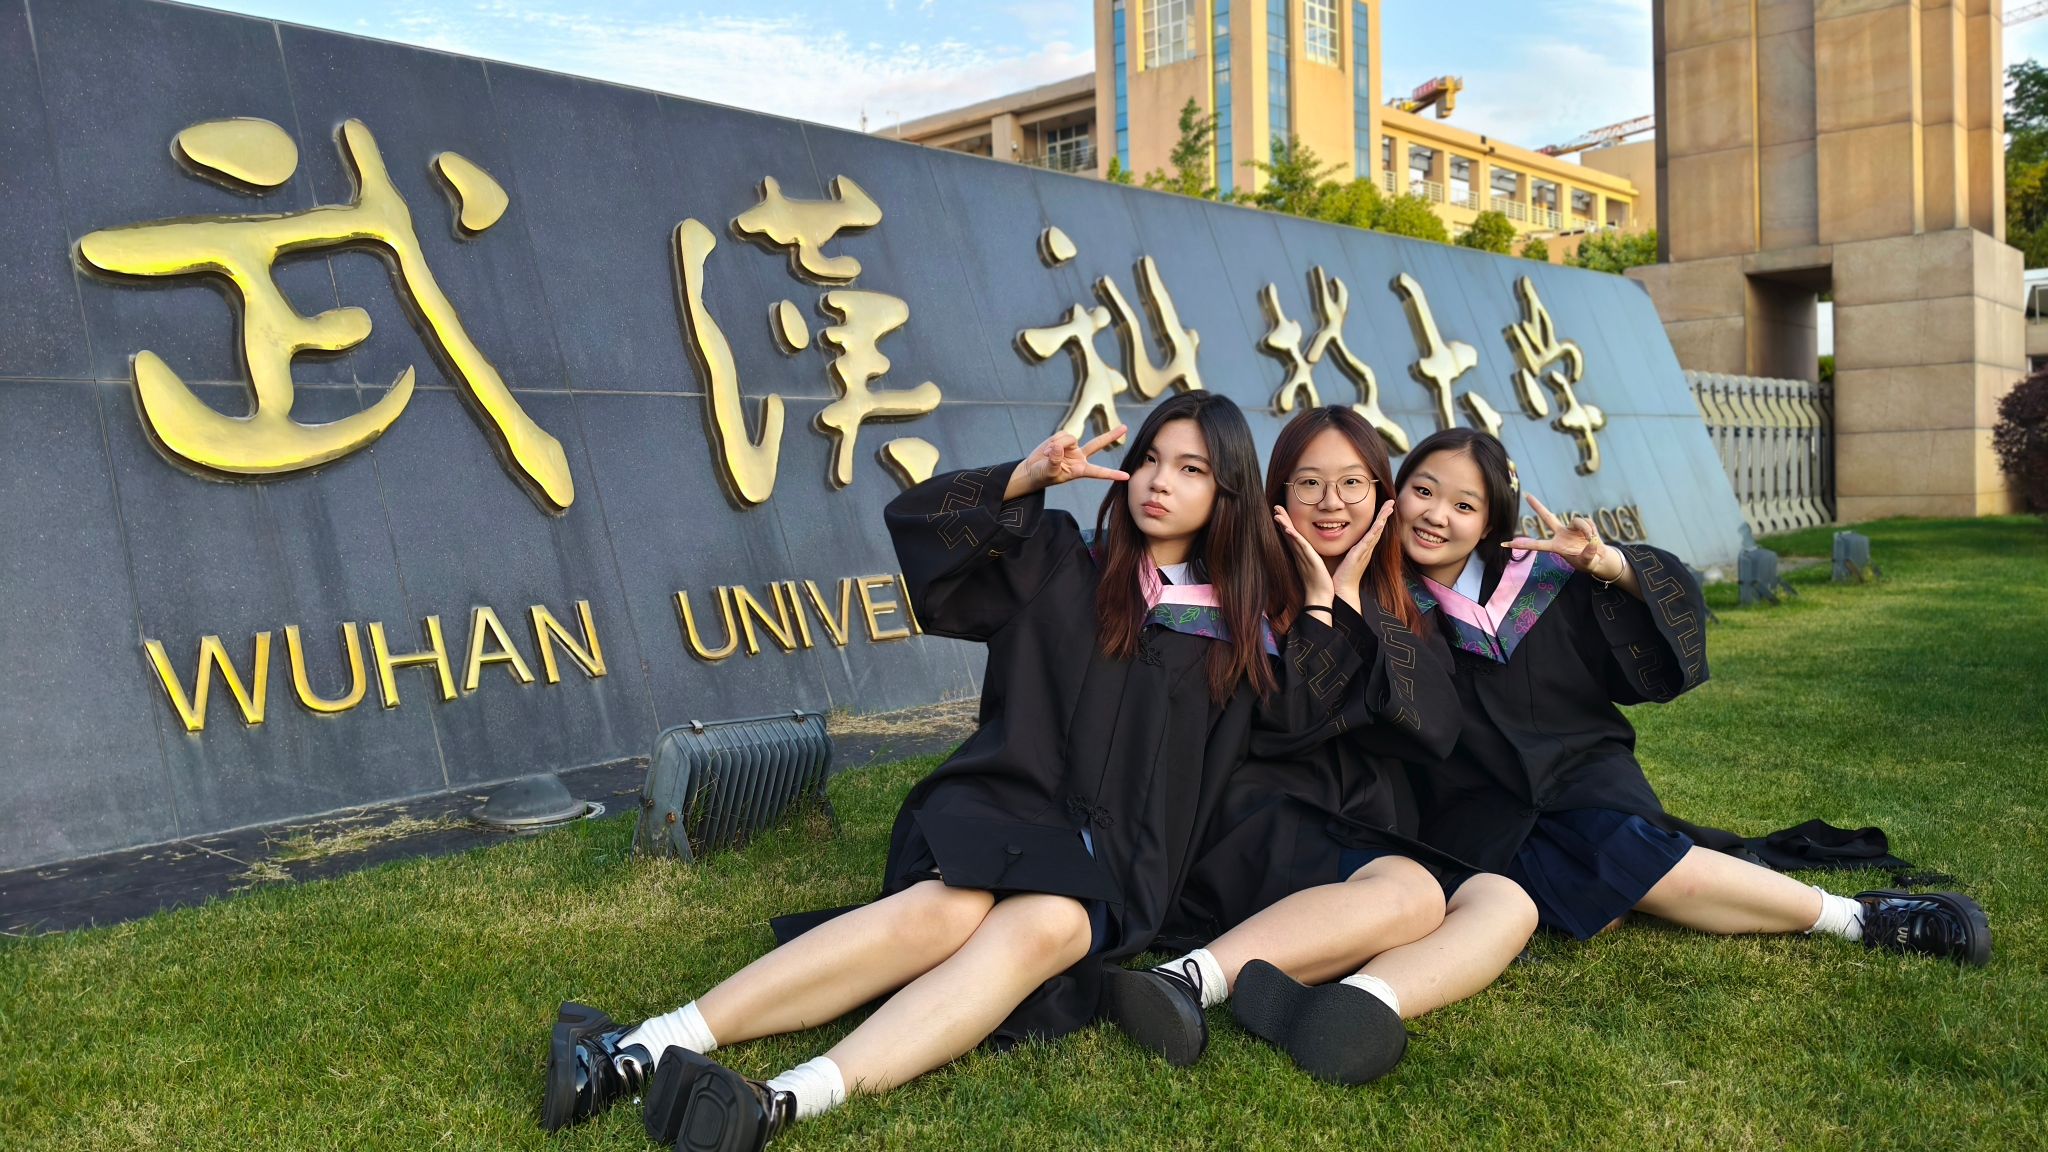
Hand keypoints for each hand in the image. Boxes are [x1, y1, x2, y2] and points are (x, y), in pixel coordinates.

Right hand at [1007, 426, 1129, 498]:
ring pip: (1070, 438)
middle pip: (1098, 444)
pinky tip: (1047, 449)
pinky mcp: (1063, 439)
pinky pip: (1061, 434)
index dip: (1112, 474)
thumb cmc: (1042, 476)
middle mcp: (1079, 457)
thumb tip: (1058, 446)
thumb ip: (1054, 460)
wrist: (1033, 469)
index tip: (1126, 476)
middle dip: (1111, 435)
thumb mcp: (1048, 472)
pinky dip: (1052, 441)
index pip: (1099, 472)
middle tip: (1125, 428)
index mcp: (1080, 470)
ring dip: (1057, 444)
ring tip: (1047, 455)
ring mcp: (1072, 447)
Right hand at [1272, 506, 1336, 610]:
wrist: (1320, 596)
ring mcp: (1302, 556)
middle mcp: (1299, 554)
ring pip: (1291, 537)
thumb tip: (1315, 551)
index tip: (1280, 513)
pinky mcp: (1308, 559)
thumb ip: (1313, 557)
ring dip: (1284, 525)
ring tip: (1277, 513)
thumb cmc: (1320, 583)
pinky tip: (1287, 528)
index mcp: (1301, 555)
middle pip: (1288, 534)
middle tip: (1276, 507)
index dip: (1285, 524)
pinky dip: (1293, 536)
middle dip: (1282, 520)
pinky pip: (1300, 545)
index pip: (1292, 536)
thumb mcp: (1316, 566)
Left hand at [1329, 501, 1394, 611]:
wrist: (1342, 589)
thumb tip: (1344, 536)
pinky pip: (1369, 541)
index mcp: (1363, 548)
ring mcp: (1364, 552)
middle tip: (1391, 501)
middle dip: (1385, 514)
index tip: (1385, 506)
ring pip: (1376, 532)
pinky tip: (1380, 523)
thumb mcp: (1347, 556)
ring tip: (1389, 507)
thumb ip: (1349, 547)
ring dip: (1383, 519)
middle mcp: (1367, 549)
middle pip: (1378, 528)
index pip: (1374, 530)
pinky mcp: (1359, 555)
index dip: (1380, 518)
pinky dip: (1375, 531)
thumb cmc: (1343, 574)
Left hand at [1506, 493, 1622, 580]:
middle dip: (1538, 506)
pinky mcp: (1582, 524)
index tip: (1504, 544)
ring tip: (1591, 539)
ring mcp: (1571, 528)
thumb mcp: (1587, 563)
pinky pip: (1588, 522)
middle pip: (1547, 517)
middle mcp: (1561, 534)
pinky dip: (1593, 530)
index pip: (1536, 545)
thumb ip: (1588, 555)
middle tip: (1526, 495)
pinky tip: (1594, 537)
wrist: (1599, 558)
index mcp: (1556, 546)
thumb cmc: (1588, 563)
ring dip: (1586, 529)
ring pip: (1577, 521)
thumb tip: (1591, 543)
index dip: (1522, 544)